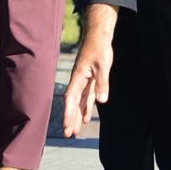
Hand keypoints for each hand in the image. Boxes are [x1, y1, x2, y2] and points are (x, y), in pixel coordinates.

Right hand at [62, 4, 117, 135]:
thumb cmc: (99, 48)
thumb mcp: (103, 65)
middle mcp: (79, 81)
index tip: (67, 126)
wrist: (99, 35)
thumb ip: (102, 83)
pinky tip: (87, 117)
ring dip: (78, 116)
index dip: (69, 113)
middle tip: (69, 134)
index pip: (71, 99)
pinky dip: (86, 107)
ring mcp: (84, 80)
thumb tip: (101, 101)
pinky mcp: (91, 79)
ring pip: (79, 102)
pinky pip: (87, 97)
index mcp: (78, 77)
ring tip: (76, 130)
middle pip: (73, 103)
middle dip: (71, 119)